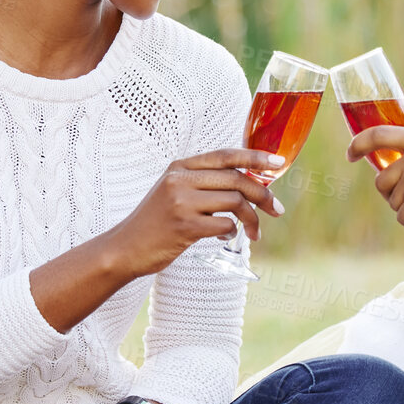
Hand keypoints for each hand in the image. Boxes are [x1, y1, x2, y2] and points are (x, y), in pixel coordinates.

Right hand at [106, 148, 285, 276]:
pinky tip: (224, 237)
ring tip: (253, 233)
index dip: (255, 157)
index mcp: (180, 167)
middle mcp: (180, 180)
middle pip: (237, 180)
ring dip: (251, 219)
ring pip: (236, 202)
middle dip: (263, 195)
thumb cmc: (155, 223)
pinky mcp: (184, 226)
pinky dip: (232, 232)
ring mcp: (181, 202)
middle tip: (276, 210)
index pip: (225, 155)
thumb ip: (203, 184)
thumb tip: (249, 185)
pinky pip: (225, 225)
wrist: (125, 248)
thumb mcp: (173, 192)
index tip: (278, 163)